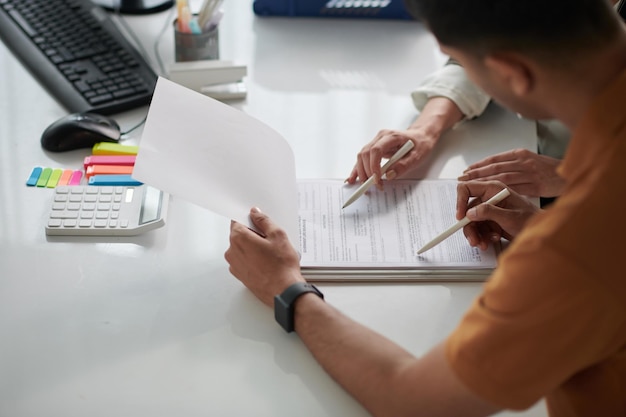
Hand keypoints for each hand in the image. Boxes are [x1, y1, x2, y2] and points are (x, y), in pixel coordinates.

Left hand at [225, 207, 304, 306]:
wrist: (284, 291)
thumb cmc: (281, 266)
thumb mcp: (277, 235)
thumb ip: (264, 221)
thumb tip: (255, 214)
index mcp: (239, 238)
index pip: (237, 221)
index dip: (249, 219)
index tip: (258, 222)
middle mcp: (232, 251)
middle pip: (239, 235)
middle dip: (252, 234)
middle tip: (269, 239)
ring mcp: (235, 265)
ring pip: (241, 248)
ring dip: (252, 247)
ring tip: (270, 253)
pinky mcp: (240, 275)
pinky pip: (243, 260)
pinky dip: (252, 259)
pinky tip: (266, 262)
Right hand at [346, 96, 463, 188]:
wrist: (421, 136)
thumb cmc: (420, 144)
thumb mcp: (418, 156)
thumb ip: (404, 165)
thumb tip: (389, 175)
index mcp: (391, 136)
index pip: (376, 150)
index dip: (374, 166)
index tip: (377, 180)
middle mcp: (380, 137)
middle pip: (365, 154)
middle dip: (366, 172)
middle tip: (374, 187)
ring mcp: (375, 142)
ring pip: (361, 156)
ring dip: (360, 172)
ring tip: (363, 186)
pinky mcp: (374, 149)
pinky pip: (363, 159)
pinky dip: (357, 169)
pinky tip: (352, 179)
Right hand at [456, 181, 540, 249]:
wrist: (540, 231)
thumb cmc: (531, 219)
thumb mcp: (510, 216)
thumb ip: (489, 212)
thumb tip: (470, 212)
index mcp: (493, 189)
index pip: (467, 188)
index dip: (460, 201)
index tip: (461, 217)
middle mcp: (489, 198)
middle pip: (467, 210)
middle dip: (469, 227)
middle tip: (473, 239)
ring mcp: (489, 209)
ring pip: (472, 222)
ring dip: (476, 235)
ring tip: (484, 243)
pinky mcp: (490, 220)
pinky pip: (479, 229)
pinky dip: (483, 237)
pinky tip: (493, 239)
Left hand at [458, 148, 564, 197]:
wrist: (572, 175)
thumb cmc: (550, 171)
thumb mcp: (530, 162)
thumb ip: (514, 165)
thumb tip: (495, 170)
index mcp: (520, 154)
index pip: (494, 159)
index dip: (478, 165)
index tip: (466, 171)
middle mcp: (523, 161)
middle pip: (494, 167)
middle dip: (476, 173)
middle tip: (462, 179)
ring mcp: (530, 173)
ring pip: (501, 177)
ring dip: (485, 182)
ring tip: (470, 187)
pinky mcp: (537, 185)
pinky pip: (515, 189)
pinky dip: (500, 193)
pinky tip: (490, 197)